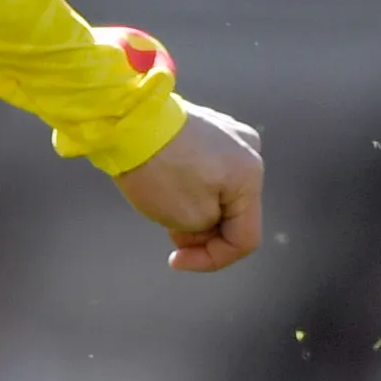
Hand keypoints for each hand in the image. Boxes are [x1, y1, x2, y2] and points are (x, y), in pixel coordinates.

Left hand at [114, 101, 264, 272]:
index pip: (245, 238)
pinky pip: (206, 170)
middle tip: (168, 228)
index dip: (212, 260)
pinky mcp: (207, 127)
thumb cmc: (159, 169)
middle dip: (202, 231)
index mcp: (252, 175)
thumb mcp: (188, 218)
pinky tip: (165, 181)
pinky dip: (189, 185)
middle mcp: (250, 150)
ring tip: (163, 201)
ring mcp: (229, 134)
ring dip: (194, 209)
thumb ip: (209, 230)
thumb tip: (207, 221)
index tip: (176, 260)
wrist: (128, 120)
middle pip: (233, 213)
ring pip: (219, 193)